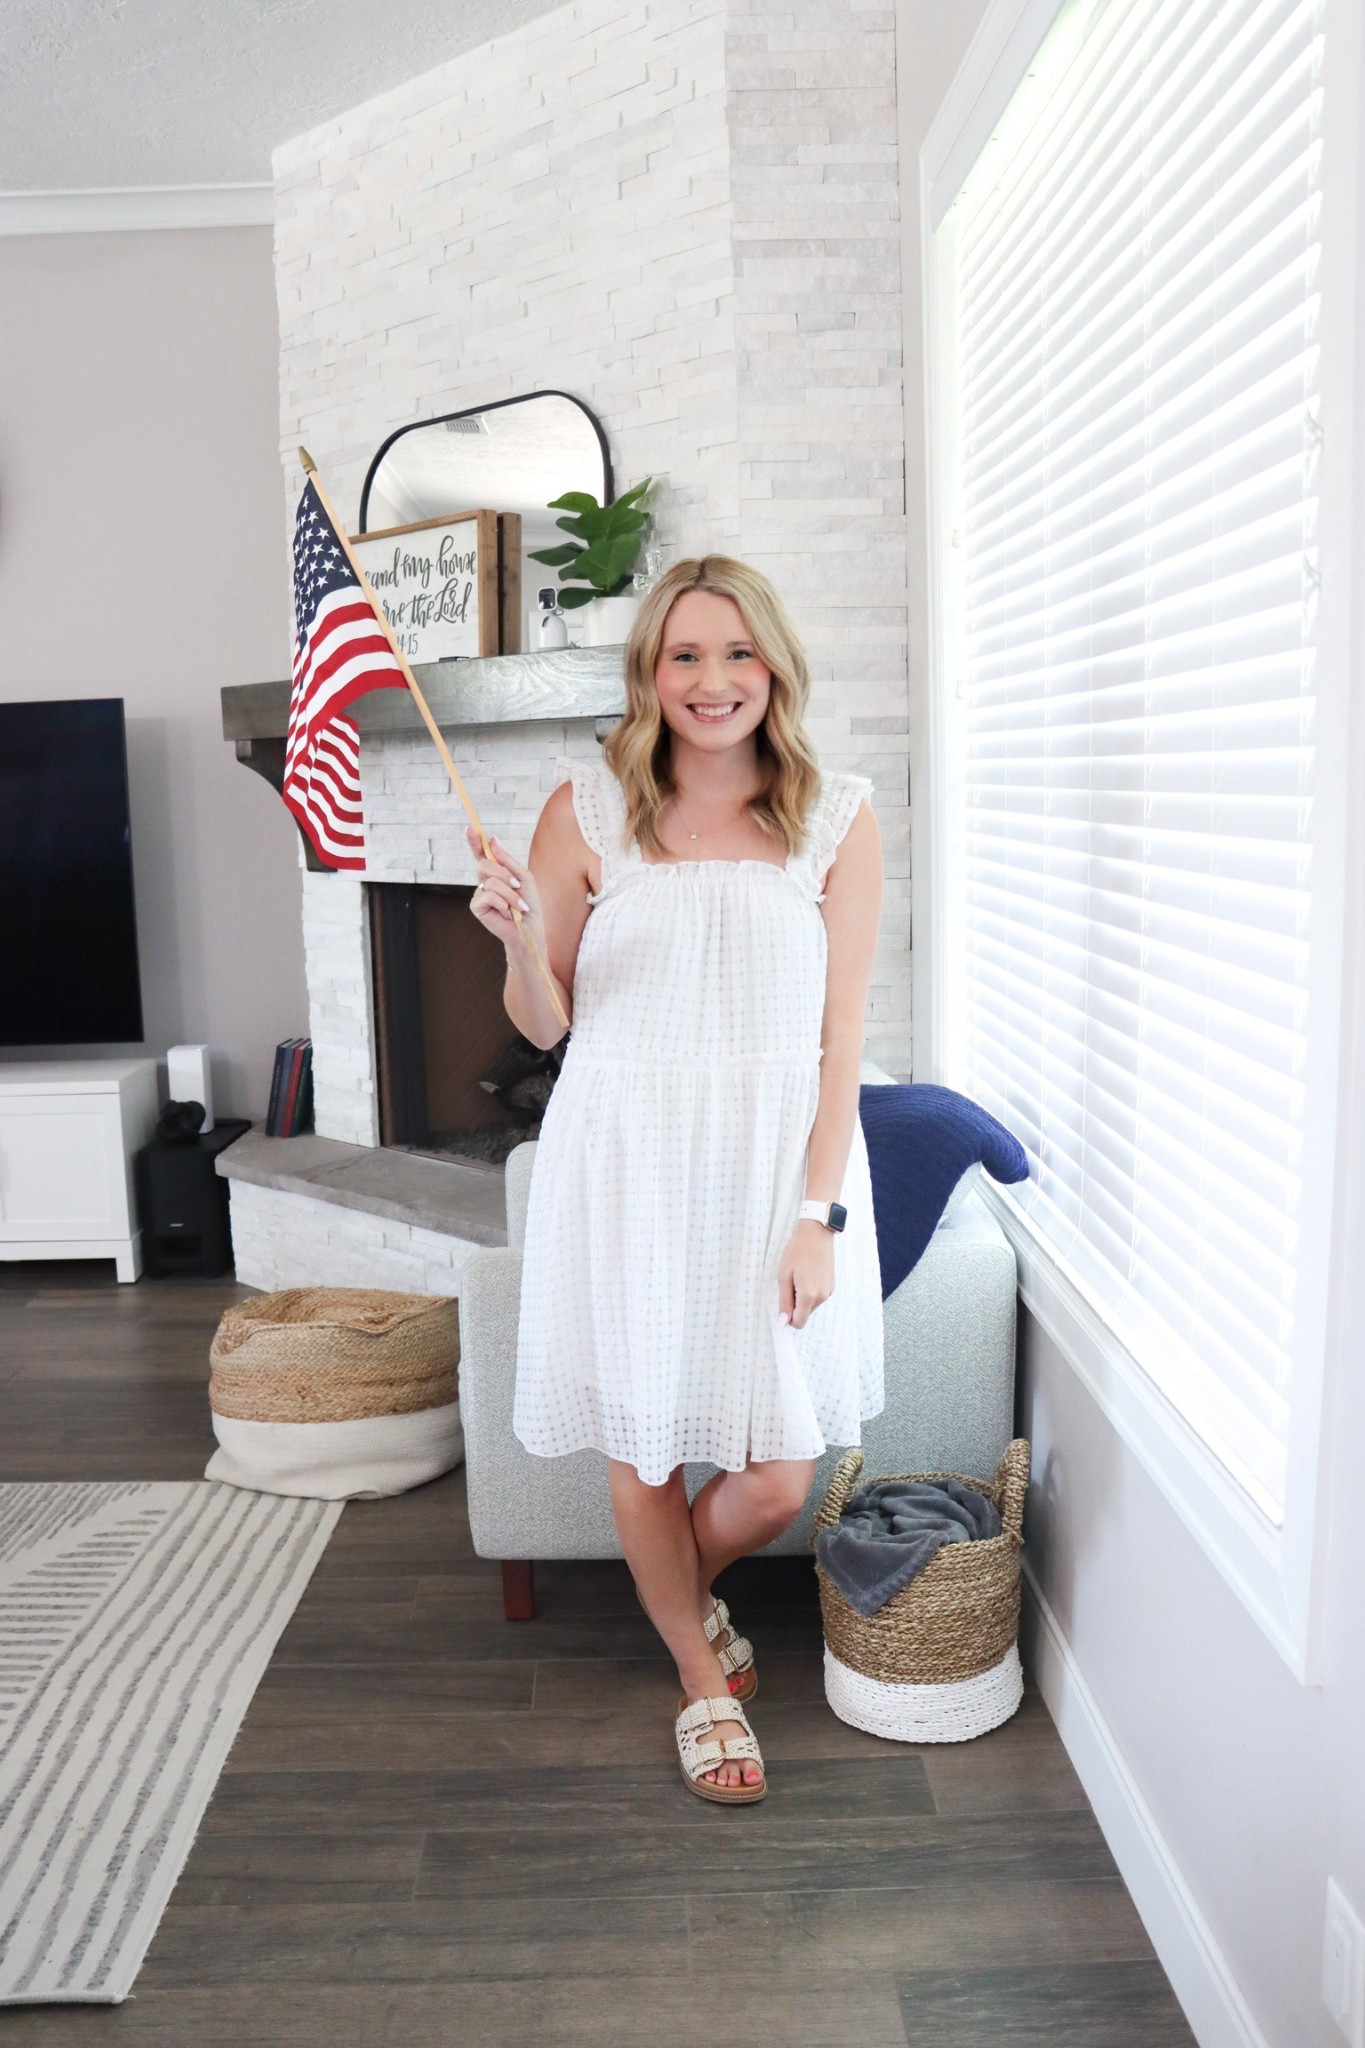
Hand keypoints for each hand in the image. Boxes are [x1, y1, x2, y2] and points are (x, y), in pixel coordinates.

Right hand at [467, 827, 545, 956]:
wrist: (530, 927)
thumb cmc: (529, 903)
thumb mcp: (522, 877)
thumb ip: (507, 860)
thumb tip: (492, 840)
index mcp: (496, 872)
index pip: (482, 854)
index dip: (475, 842)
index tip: (470, 829)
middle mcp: (484, 881)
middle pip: (484, 864)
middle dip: (504, 874)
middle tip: (517, 885)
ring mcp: (479, 893)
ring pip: (490, 882)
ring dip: (509, 894)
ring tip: (517, 906)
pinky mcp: (476, 906)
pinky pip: (487, 895)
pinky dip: (502, 903)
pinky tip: (507, 914)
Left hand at [777, 1219, 836, 1328]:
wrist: (816, 1234)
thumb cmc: (797, 1252)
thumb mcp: (783, 1276)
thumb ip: (784, 1301)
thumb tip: (784, 1322)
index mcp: (808, 1296)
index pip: (799, 1322)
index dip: (788, 1318)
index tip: (783, 1302)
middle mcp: (821, 1297)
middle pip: (804, 1314)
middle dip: (795, 1305)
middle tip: (790, 1283)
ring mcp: (828, 1292)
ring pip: (811, 1306)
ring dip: (802, 1297)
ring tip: (799, 1276)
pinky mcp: (832, 1286)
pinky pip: (818, 1297)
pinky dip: (810, 1291)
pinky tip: (808, 1274)